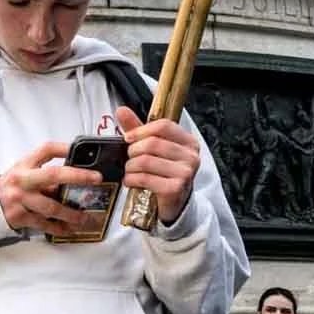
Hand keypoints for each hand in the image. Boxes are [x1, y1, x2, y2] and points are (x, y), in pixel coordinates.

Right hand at [0, 142, 101, 232]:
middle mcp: (22, 180)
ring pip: (51, 206)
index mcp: (24, 164)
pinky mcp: (19, 217)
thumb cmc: (13, 186)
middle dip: (77, 176)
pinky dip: (58, 228)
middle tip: (96, 178)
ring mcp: (20, 199)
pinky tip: (69, 230)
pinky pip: (43, 224)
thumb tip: (77, 177)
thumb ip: (44, 173)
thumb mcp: (24, 173)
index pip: (46, 150)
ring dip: (71, 213)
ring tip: (86, 218)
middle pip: (52, 175)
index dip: (64, 148)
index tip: (80, 149)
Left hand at [115, 106, 198, 225]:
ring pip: (146, 161)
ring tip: (130, 171)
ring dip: (130, 167)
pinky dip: (131, 179)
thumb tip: (121, 110)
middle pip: (152, 143)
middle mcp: (191, 156)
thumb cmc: (163, 173)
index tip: (128, 138)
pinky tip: (132, 181)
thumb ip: (138, 129)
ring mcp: (185, 173)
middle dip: (133, 151)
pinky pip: (145, 178)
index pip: (163, 126)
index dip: (141, 130)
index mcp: (188, 141)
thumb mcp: (153, 148)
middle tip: (130, 158)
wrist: (174, 202)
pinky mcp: (176, 189)